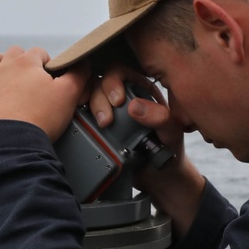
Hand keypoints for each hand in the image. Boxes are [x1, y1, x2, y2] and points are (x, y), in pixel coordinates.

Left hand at [0, 47, 89, 140]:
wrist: (11, 142)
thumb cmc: (39, 118)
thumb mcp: (69, 95)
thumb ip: (78, 75)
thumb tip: (83, 64)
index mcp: (26, 63)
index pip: (39, 53)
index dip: (47, 64)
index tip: (50, 78)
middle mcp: (4, 67)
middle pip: (14, 53)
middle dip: (23, 62)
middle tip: (31, 79)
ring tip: (7, 76)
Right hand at [88, 64, 204, 234]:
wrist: (157, 177)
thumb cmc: (168, 151)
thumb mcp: (171, 134)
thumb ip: (160, 118)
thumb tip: (134, 107)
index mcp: (140, 89)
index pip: (121, 71)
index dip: (114, 81)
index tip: (117, 101)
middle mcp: (120, 96)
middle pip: (100, 82)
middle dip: (99, 97)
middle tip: (106, 121)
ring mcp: (106, 111)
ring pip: (87, 96)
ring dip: (88, 106)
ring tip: (99, 125)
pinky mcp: (94, 127)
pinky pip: (80, 115)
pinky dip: (77, 115)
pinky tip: (82, 124)